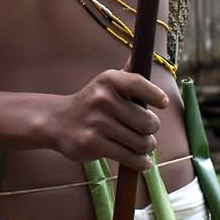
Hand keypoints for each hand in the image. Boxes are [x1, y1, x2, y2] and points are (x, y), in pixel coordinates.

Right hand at [45, 69, 167, 170]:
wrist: (57, 121)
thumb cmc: (90, 103)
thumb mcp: (105, 84)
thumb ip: (127, 75)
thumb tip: (143, 56)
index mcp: (108, 80)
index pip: (140, 84)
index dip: (156, 95)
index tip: (162, 104)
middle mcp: (103, 99)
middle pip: (148, 122)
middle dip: (151, 130)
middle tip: (146, 132)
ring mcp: (98, 123)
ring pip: (141, 142)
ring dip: (146, 147)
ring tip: (141, 145)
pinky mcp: (93, 144)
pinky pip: (129, 157)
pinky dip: (140, 162)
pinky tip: (141, 161)